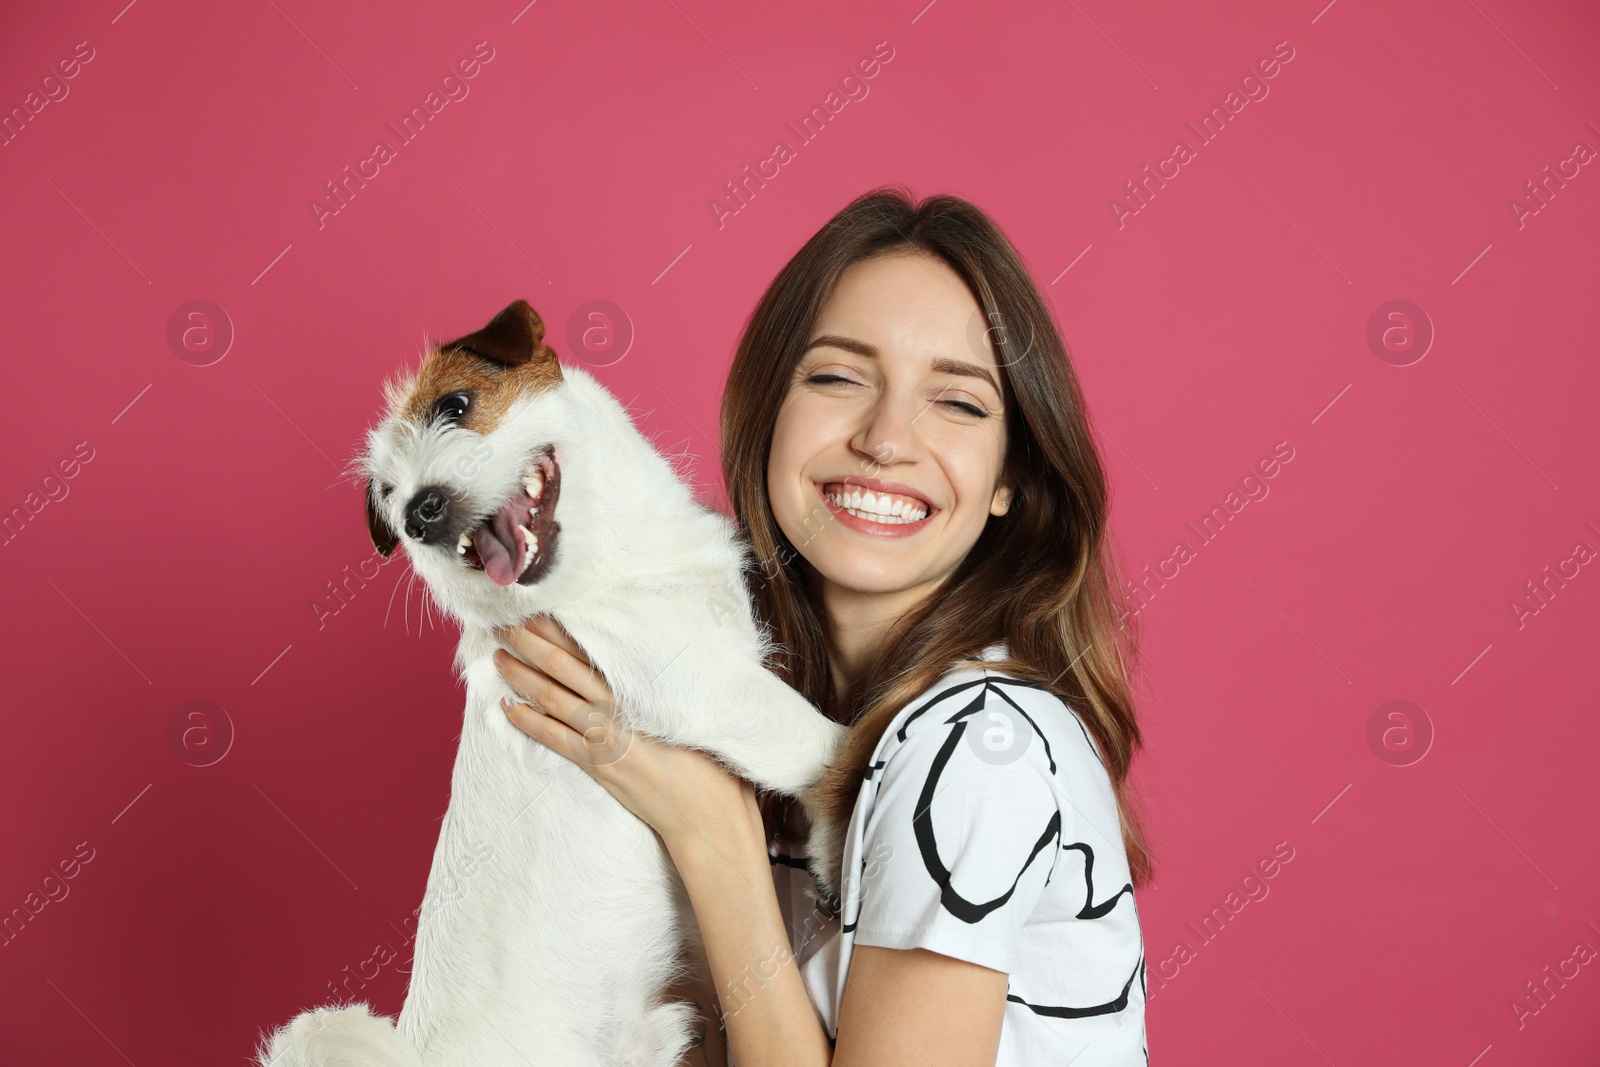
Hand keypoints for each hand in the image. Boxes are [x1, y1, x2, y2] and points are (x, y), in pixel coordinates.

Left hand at [492, 615, 762, 855]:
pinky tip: (507, 707)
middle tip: (504, 622)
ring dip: (522, 675)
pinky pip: (552, 738)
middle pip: (564, 665)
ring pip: (552, 696)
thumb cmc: (717, 761)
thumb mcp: (702, 708)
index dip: (563, 627)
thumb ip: (678, 683)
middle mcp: (619, 706)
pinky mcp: (597, 765)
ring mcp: (604, 736)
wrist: (708, 816)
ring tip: (499, 656)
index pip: (592, 647)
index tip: (539, 606)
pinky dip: (527, 721)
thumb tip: (669, 656)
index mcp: (643, 687)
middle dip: (531, 642)